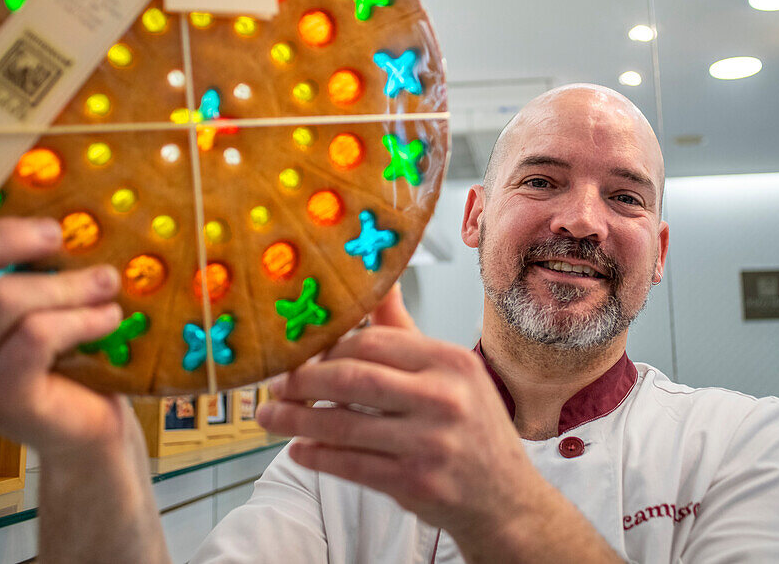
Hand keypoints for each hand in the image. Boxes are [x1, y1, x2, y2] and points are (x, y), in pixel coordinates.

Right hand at [0, 175, 132, 460]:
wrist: (85, 425)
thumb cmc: (58, 350)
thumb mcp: (31, 296)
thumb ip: (15, 261)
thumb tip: (45, 205)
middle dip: (2, 238)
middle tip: (57, 232)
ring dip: (65, 283)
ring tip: (106, 282)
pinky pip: (35, 336)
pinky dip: (80, 319)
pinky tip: (107, 318)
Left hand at [256, 284, 548, 541]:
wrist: (507, 498)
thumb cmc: (472, 428)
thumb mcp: (451, 374)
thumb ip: (405, 331)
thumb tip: (378, 279)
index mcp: (450, 362)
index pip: (374, 341)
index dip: (328, 348)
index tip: (301, 355)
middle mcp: (444, 398)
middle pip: (352, 379)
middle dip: (302, 381)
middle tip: (274, 385)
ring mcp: (430, 443)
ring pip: (343, 425)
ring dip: (296, 420)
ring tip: (270, 418)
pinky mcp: (416, 483)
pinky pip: (350, 465)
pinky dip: (317, 457)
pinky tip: (299, 451)